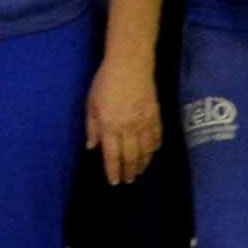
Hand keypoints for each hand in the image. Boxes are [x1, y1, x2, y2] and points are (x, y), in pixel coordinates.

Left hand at [87, 61, 161, 185]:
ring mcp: (143, 123)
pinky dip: (154, 148)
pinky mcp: (155, 116)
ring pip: (145, 151)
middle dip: (129, 172)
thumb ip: (92, 127)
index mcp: (109, 126)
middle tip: (128, 181)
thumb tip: (91, 146)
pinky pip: (156, 137)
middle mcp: (127, 128)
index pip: (112, 155)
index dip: (113, 171)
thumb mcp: (91, 104)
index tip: (114, 182)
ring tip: (139, 172)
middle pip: (130, 157)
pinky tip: (152, 153)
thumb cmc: (105, 82)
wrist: (130, 65)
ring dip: (142, 164)